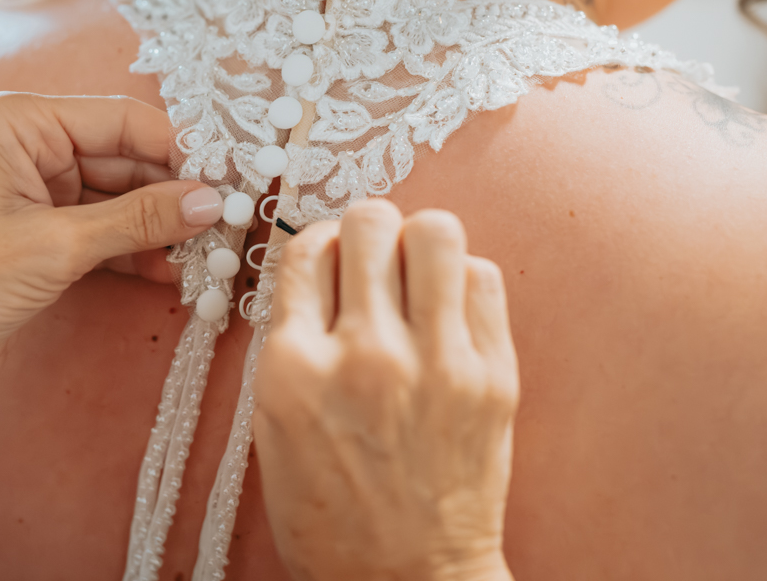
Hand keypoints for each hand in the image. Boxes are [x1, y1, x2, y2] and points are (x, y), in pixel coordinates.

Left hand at [0, 93, 222, 391]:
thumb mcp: (58, 246)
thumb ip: (139, 219)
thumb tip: (211, 202)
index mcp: (20, 123)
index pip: (119, 120)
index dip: (177, 149)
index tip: (226, 178)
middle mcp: (31, 145)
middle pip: (127, 158)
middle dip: (174, 193)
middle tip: (224, 222)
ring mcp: (41, 189)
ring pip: (123, 196)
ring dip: (162, 226)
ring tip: (205, 253)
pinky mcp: (49, 230)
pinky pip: (109, 227)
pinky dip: (139, 248)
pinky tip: (173, 272)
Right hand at [254, 201, 517, 580]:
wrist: (408, 580)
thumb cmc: (331, 513)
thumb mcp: (274, 424)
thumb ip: (291, 337)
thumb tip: (322, 263)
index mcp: (293, 368)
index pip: (307, 247)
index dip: (320, 241)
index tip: (331, 255)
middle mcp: (362, 355)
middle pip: (368, 222)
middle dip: (367, 230)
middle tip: (375, 258)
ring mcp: (434, 363)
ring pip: (434, 231)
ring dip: (419, 241)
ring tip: (417, 273)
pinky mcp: (492, 377)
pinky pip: (483, 276)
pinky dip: (462, 280)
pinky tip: (449, 311)